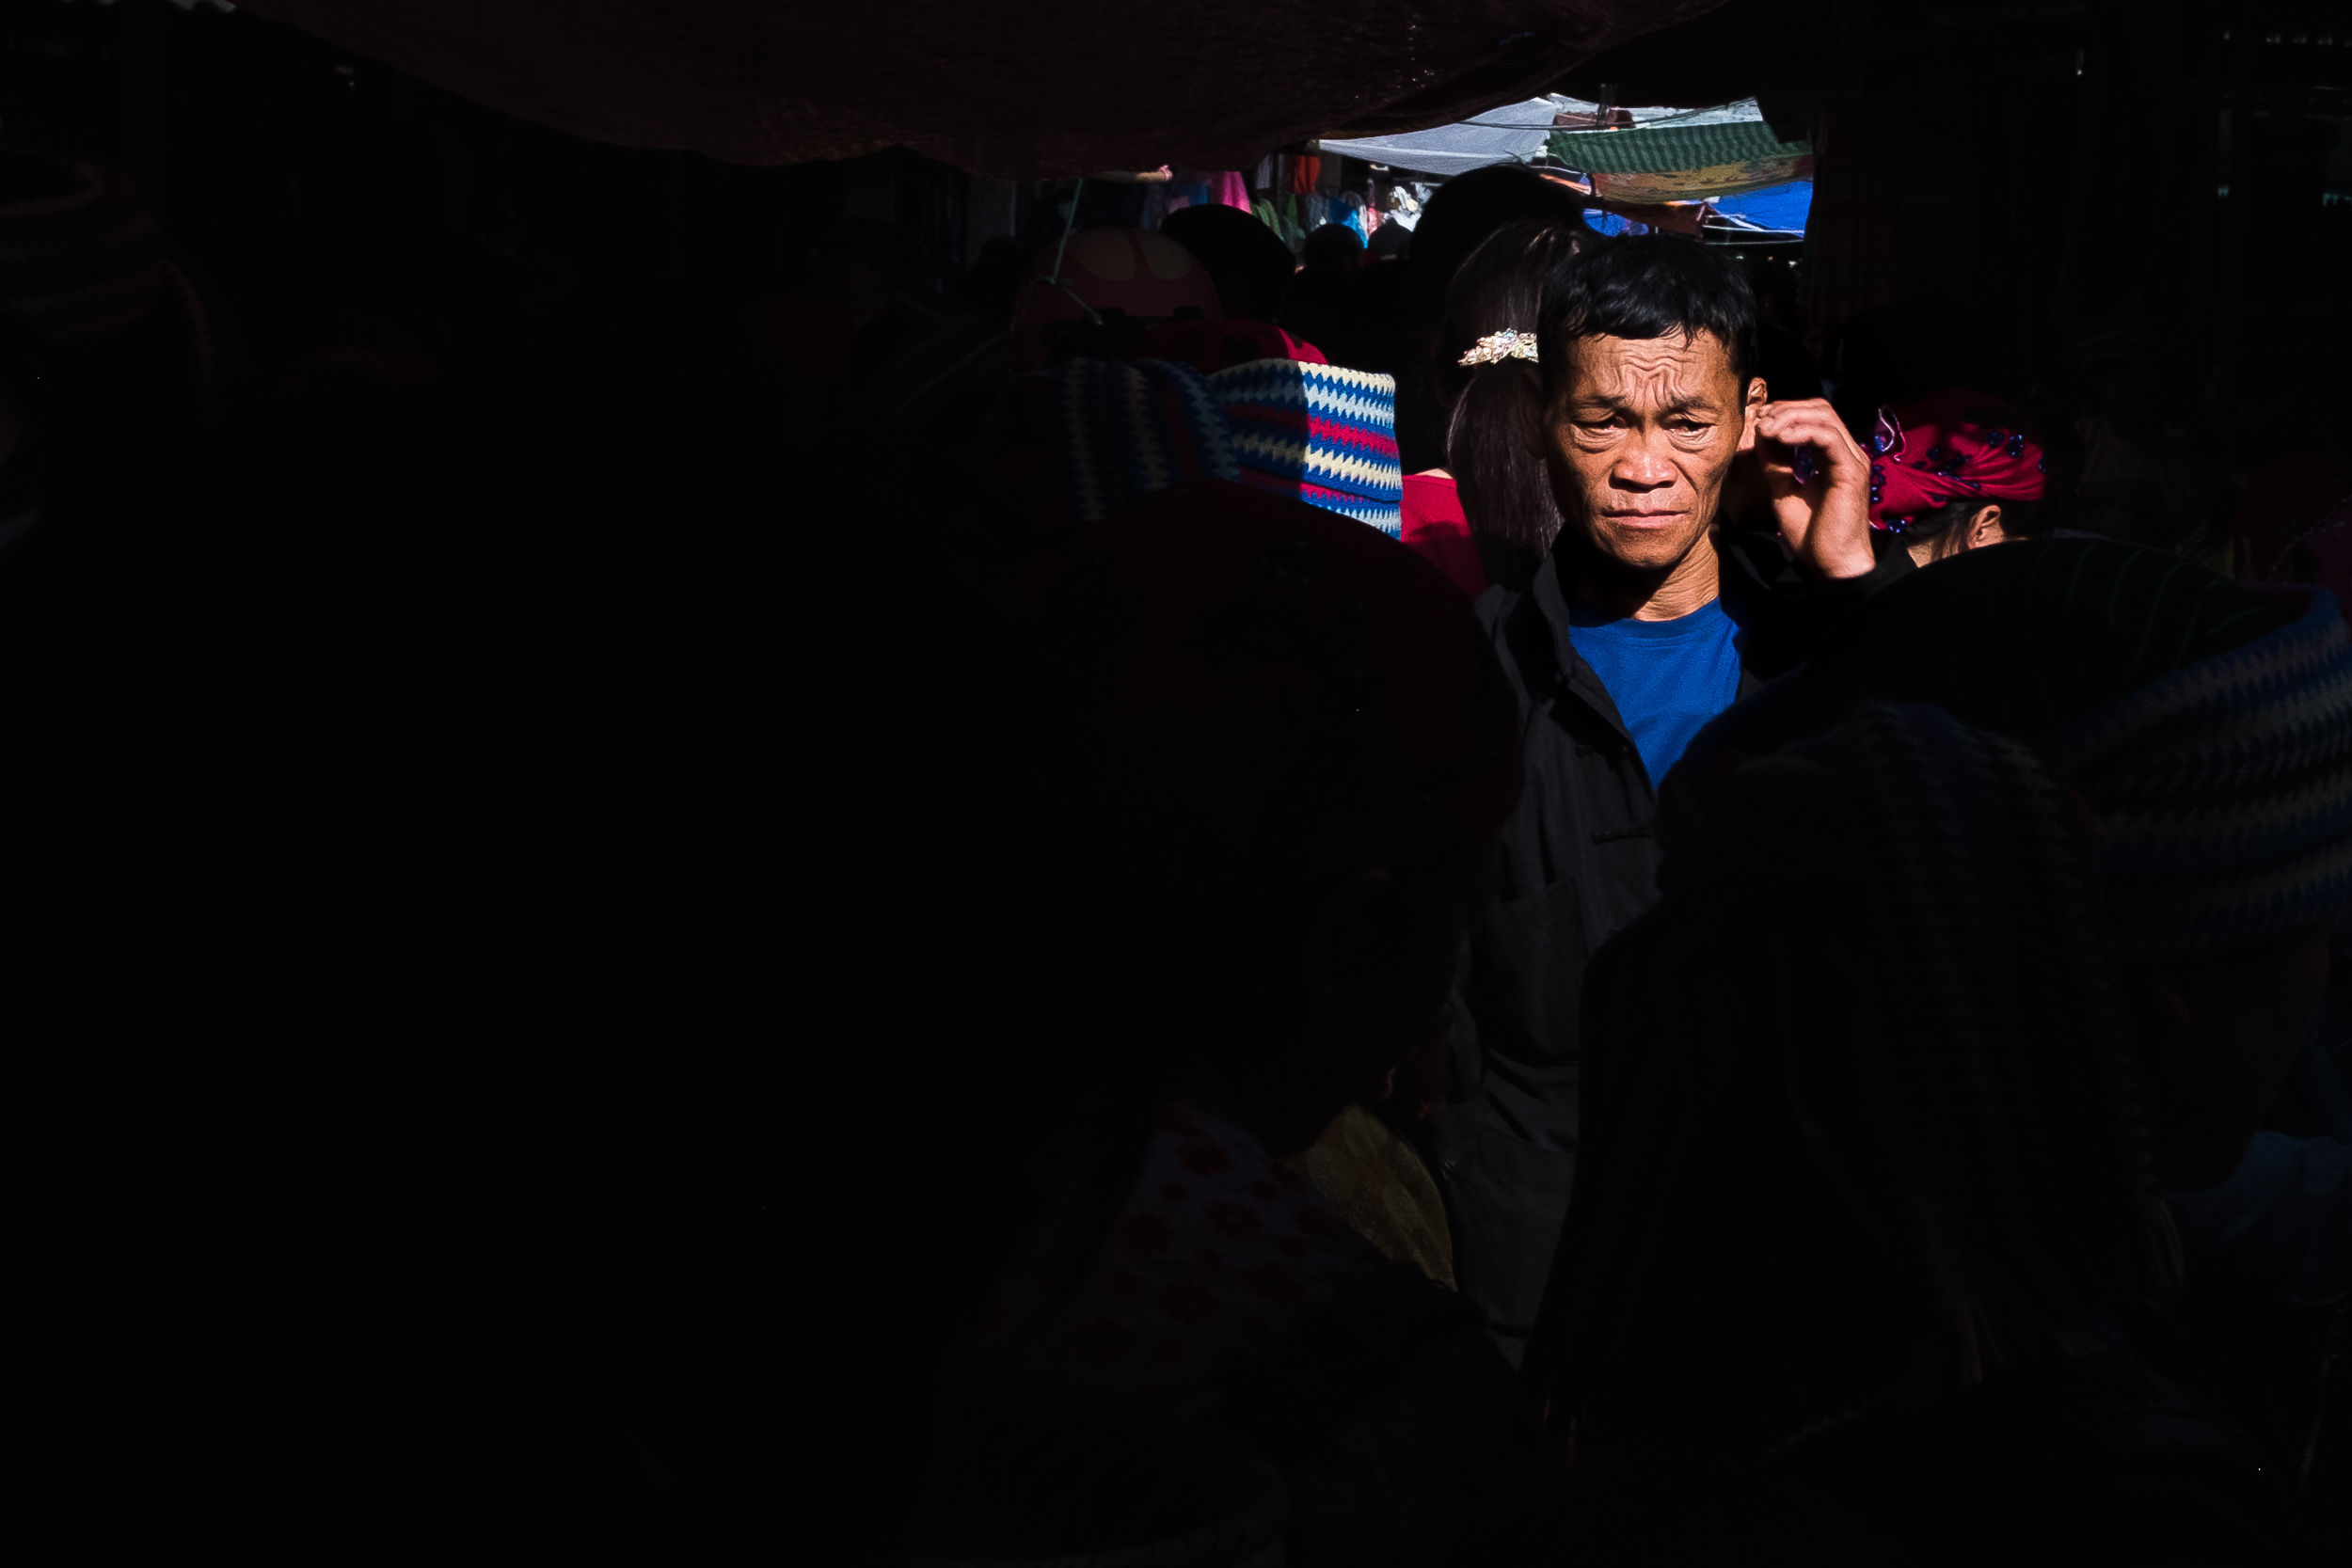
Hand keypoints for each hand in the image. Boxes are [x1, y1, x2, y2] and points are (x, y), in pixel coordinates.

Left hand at [1753, 399, 1875, 579]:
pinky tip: (1780, 439)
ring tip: (1767, 430)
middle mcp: (1847, 453)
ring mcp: (1853, 460)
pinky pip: (1828, 437)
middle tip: (1761, 422)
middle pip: (1821, 409)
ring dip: (1790, 418)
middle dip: (1786, 409)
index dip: (1785, 412)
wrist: (1830, 564)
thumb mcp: (1783, 490)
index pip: (1814, 416)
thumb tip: (1761, 435)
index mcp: (1834, 456)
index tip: (1759, 421)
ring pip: (1824, 417)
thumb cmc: (1812, 534)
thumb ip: (1775, 463)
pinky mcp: (1851, 471)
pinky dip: (1801, 432)